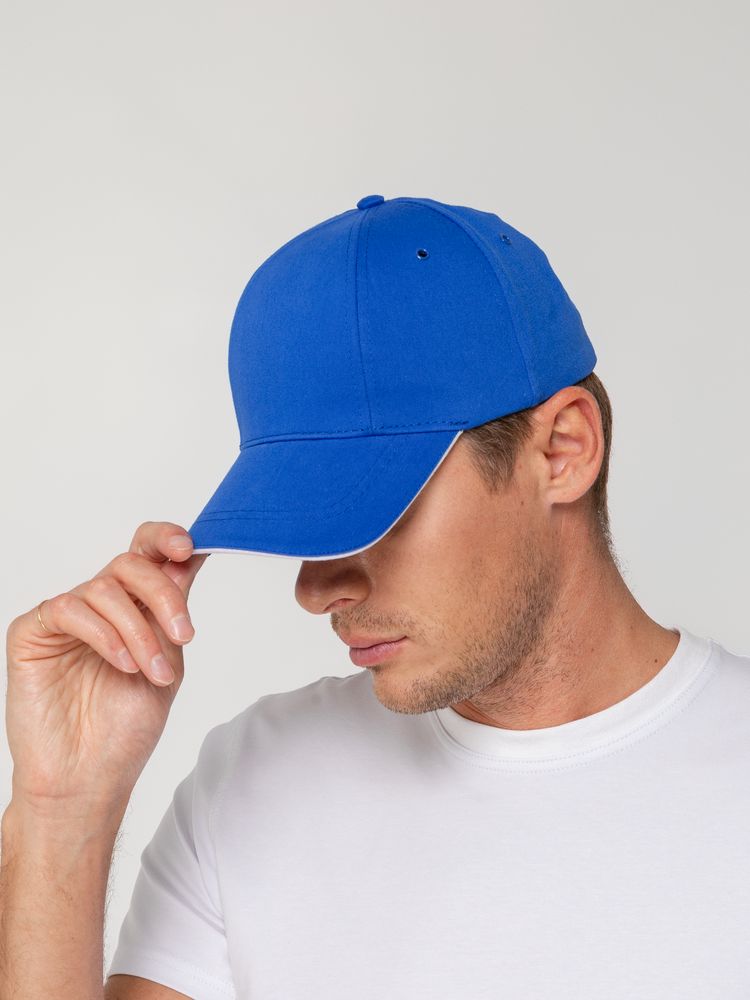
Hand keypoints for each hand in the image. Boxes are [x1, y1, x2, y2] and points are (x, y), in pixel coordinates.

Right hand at [4, 521, 208, 814]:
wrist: (89, 778)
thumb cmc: (125, 729)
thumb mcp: (168, 662)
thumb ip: (173, 613)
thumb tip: (186, 560)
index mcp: (135, 608)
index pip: (147, 554)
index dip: (167, 538)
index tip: (191, 547)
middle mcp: (101, 606)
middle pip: (131, 563)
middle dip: (163, 594)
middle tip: (183, 634)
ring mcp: (66, 617)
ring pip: (105, 587)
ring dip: (138, 630)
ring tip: (152, 672)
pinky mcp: (34, 633)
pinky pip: (69, 609)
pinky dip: (103, 634)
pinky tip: (121, 663)